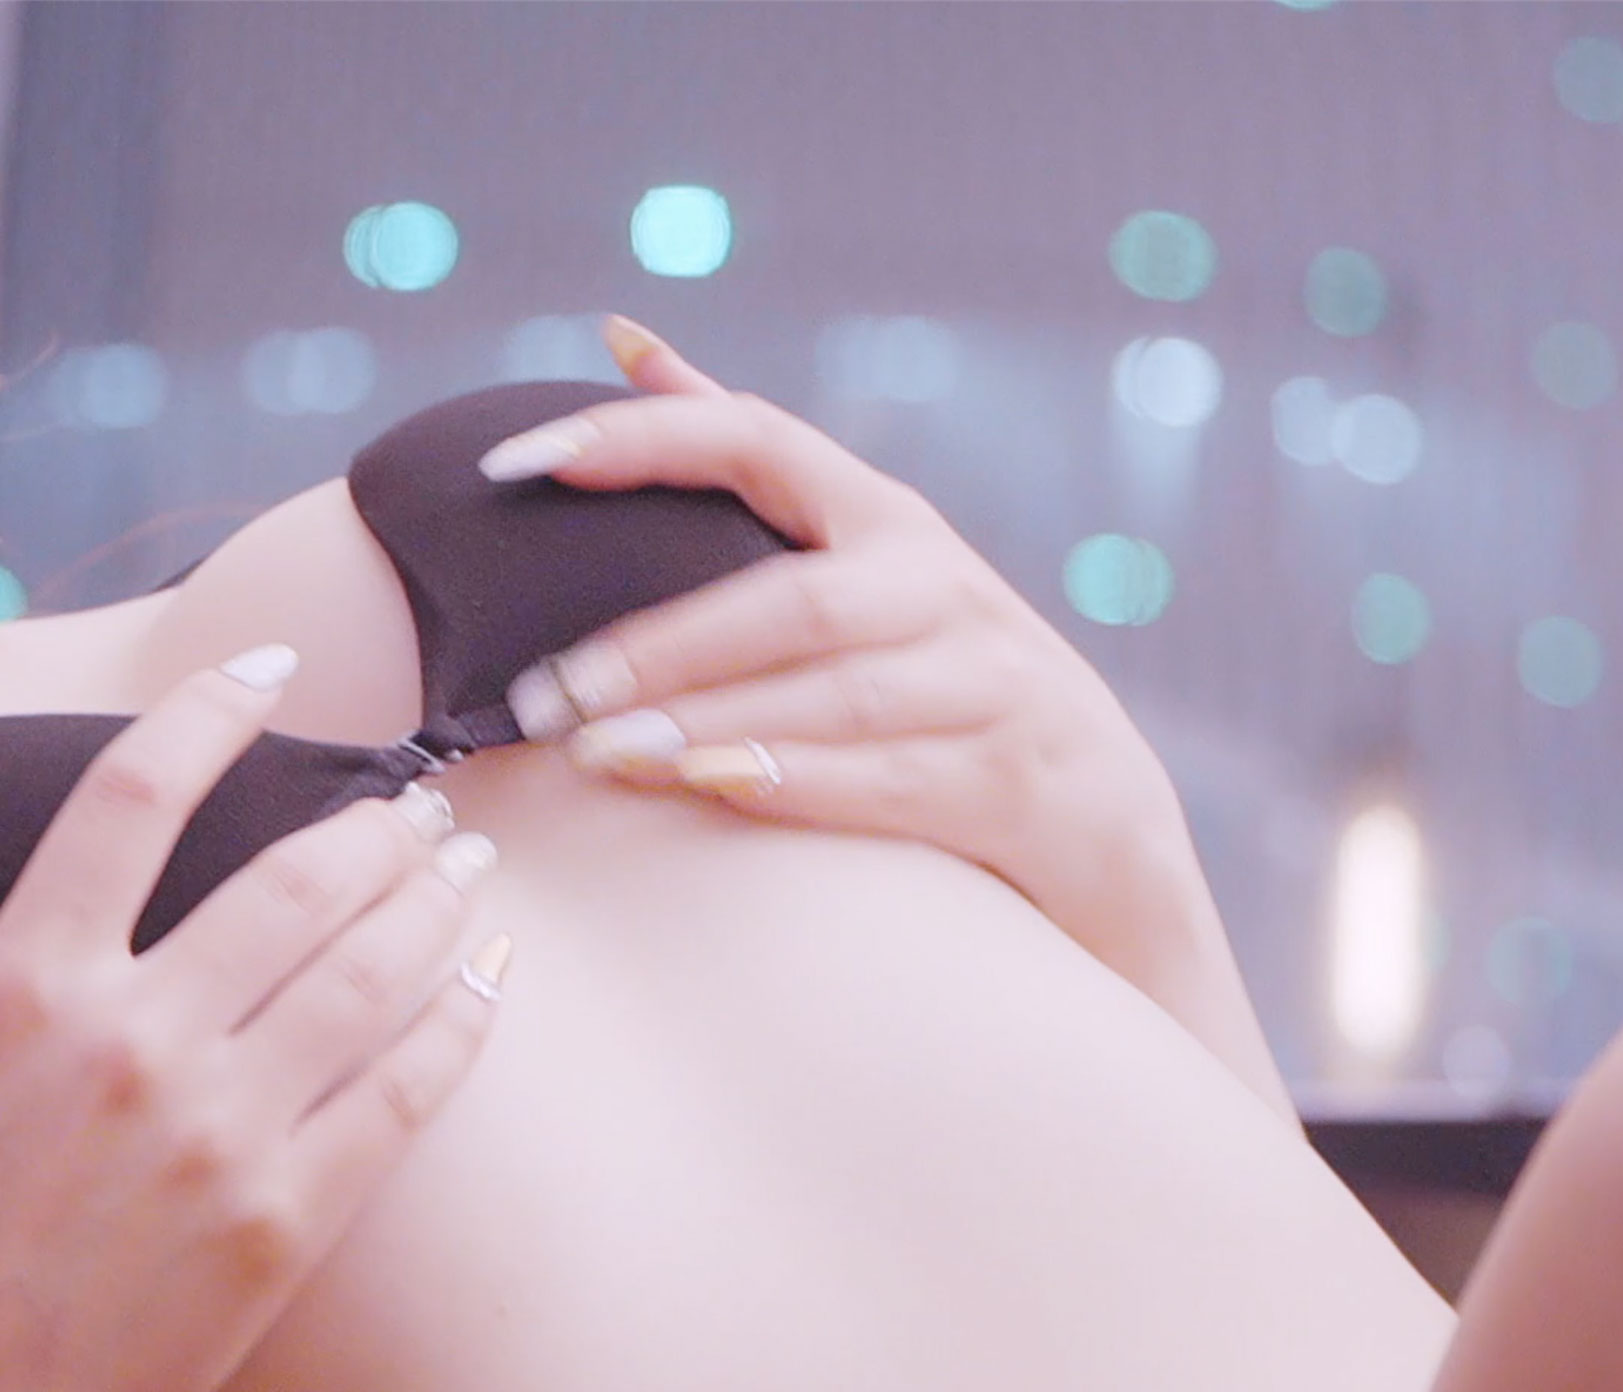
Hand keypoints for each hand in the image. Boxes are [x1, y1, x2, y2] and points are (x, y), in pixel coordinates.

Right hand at [0, 650, 507, 1391]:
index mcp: (22, 990)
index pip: (134, 798)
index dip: (208, 712)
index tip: (265, 667)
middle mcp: (137, 1041)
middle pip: (292, 880)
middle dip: (370, 820)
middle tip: (413, 797)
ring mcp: (222, 1133)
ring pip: (364, 973)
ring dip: (429, 900)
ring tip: (463, 863)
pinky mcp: (285, 1222)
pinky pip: (400, 1095)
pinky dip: (457, 1024)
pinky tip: (488, 979)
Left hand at [485, 318, 1286, 1119]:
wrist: (1103, 822)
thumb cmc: (936, 682)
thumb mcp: (860, 561)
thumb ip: (745, 461)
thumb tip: (620, 337)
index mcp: (885, 518)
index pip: (757, 439)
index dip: (641, 436)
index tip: (519, 458)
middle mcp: (940, 585)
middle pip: (791, 599)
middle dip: (663, 645)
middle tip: (547, 694)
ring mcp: (986, 683)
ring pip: (833, 693)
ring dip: (710, 720)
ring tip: (599, 755)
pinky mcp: (1009, 781)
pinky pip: (890, 777)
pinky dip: (799, 782)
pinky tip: (709, 787)